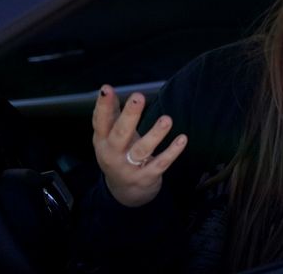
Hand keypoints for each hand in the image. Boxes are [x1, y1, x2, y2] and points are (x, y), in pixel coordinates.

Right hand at [91, 85, 187, 207]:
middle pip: (120, 134)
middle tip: (138, 97)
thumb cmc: (119, 155)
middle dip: (129, 116)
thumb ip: (110, 115)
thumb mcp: (109, 138)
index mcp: (103, 142)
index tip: (106, 89)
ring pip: (142, 150)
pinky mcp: (146, 177)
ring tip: (167, 119)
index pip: (100, 122)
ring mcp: (129, 167)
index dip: (103, 106)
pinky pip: (160, 163)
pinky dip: (171, 152)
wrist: (125, 192)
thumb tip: (107, 89)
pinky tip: (182, 139)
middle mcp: (113, 155)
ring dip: (155, 134)